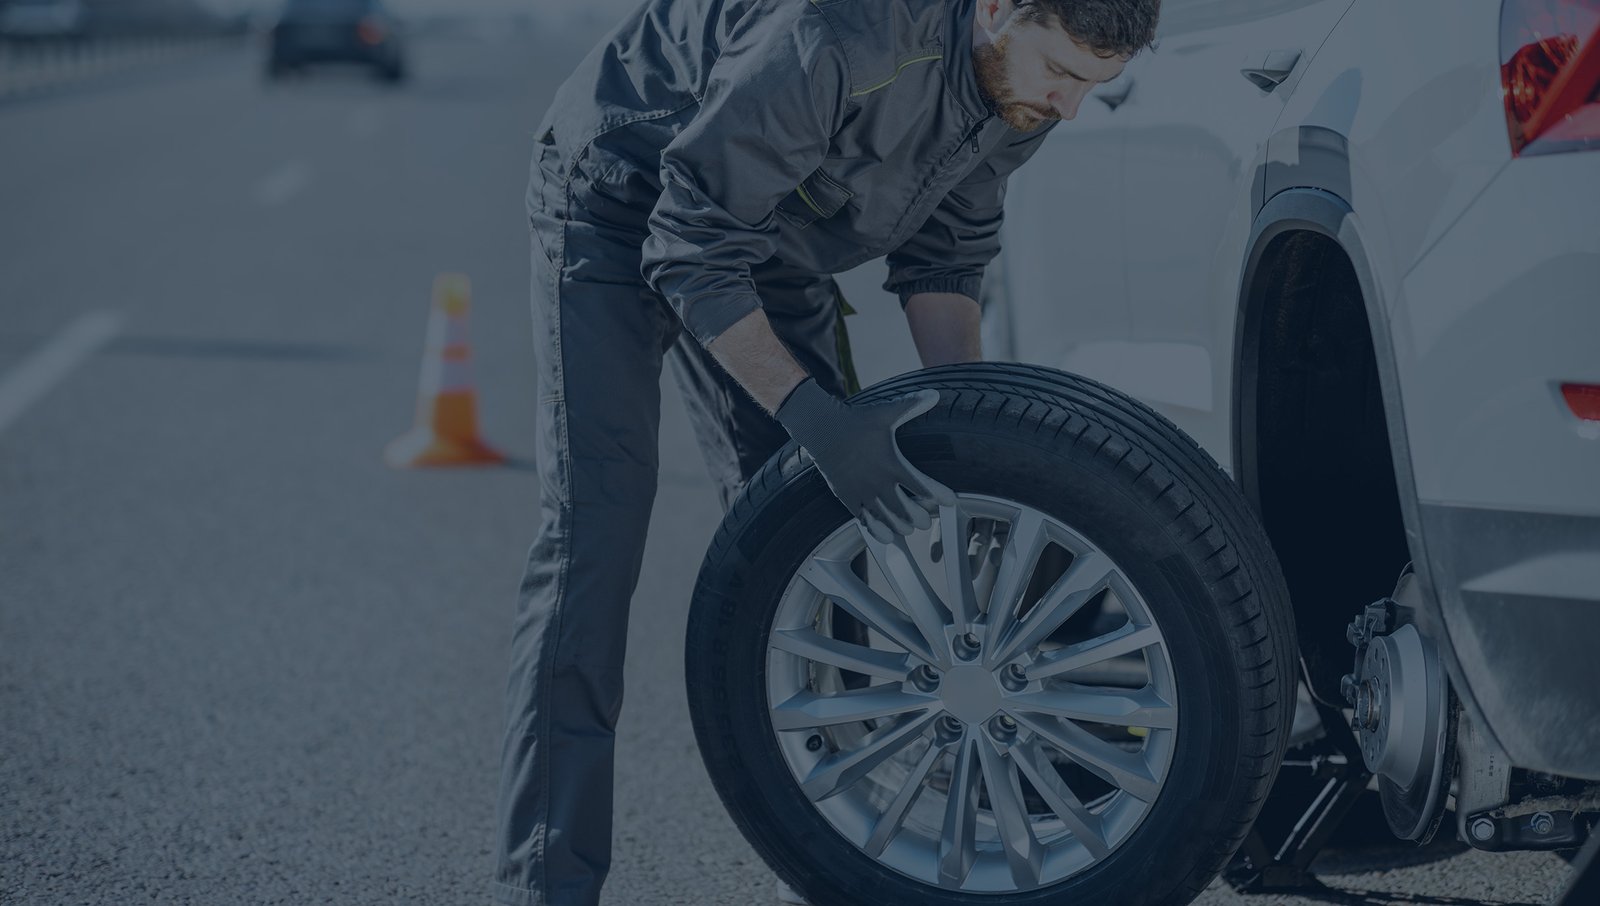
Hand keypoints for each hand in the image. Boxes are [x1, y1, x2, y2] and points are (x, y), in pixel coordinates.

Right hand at [774, 378, 956, 542]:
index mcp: (893, 464)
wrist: (821, 429)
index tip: (951, 502)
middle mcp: (879, 482)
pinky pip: (863, 519)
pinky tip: (883, 535)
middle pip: (905, 510)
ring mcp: (862, 492)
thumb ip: (912, 405)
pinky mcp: (847, 496)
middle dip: (918, 518)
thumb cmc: (855, 421)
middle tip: (925, 521)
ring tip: (906, 530)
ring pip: (885, 519)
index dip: (939, 496)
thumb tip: (936, 394)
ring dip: (898, 527)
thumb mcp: (886, 412)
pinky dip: (875, 529)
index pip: (923, 486)